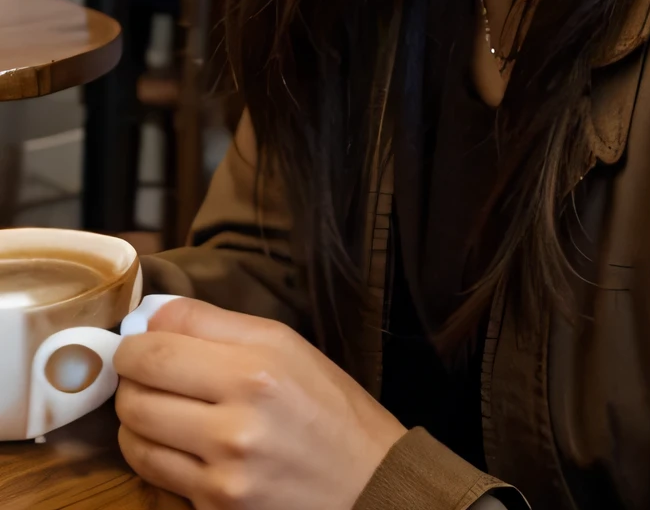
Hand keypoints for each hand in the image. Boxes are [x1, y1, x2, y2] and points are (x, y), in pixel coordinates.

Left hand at [114, 298, 405, 509]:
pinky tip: (175, 442)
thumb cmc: (327, 405)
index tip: (140, 340)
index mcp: (256, 369)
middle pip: (137, 389)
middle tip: (143, 372)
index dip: (137, 339)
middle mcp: (236, 422)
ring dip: (135, 417)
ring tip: (156, 406)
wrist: (367, 482)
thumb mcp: (286, 345)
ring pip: (135, 436)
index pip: (158, 343)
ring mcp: (223, 474)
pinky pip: (154, 475)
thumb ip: (217, 325)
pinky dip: (153, 454)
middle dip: (129, 377)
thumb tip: (152, 318)